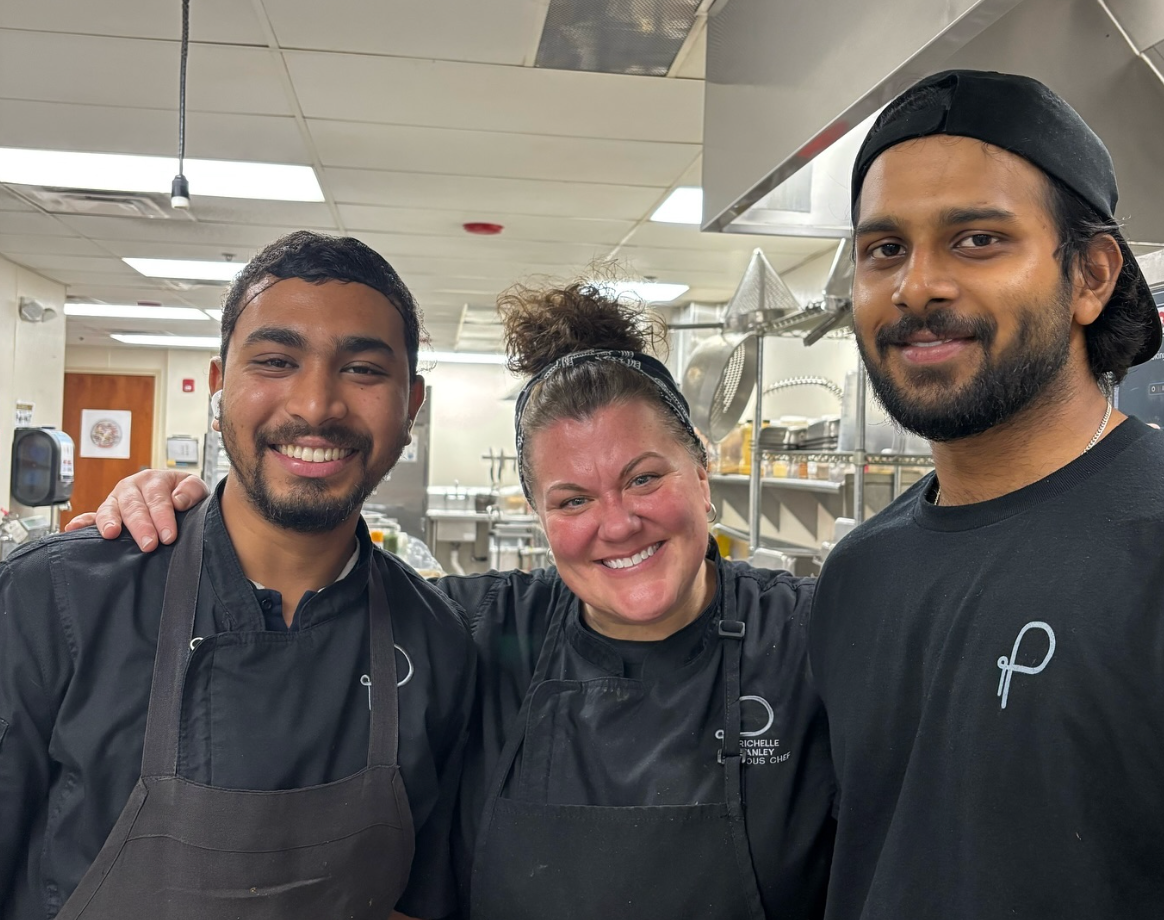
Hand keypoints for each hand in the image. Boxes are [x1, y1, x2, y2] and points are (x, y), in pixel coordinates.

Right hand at [62, 471, 209, 550]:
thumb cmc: (185, 494)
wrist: (177, 497)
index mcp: (153, 479)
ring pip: (111, 508)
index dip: (163, 517)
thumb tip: (178, 500)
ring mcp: (116, 499)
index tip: (169, 536)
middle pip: (134, 506)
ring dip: (109, 521)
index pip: (157, 499)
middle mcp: (132, 487)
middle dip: (141, 526)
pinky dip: (82, 521)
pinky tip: (73, 528)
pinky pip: (91, 515)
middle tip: (149, 544)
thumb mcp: (195, 488)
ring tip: (111, 534)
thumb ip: (191, 490)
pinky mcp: (106, 512)